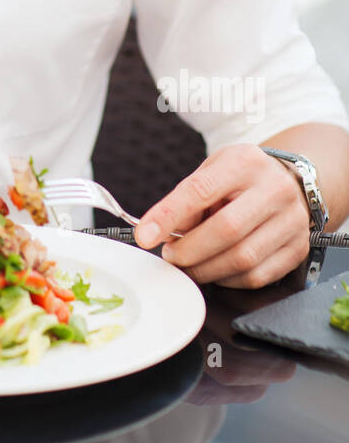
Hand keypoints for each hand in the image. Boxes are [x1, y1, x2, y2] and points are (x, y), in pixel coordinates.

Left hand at [134, 143, 310, 287]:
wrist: (290, 183)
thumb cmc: (242, 178)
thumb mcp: (213, 171)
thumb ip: (187, 198)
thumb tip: (160, 231)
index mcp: (245, 163)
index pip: (201, 191)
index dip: (169, 216)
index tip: (145, 236)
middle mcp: (274, 190)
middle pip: (226, 230)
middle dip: (189, 250)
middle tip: (170, 255)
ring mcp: (291, 221)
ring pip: (242, 259)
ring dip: (206, 269)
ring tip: (189, 264)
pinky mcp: (297, 250)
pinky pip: (256, 276)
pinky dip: (228, 280)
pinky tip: (216, 270)